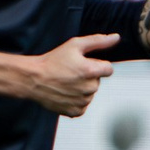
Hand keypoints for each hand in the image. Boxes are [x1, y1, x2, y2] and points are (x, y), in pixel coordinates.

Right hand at [0, 33, 119, 117]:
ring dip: (82, 88)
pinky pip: (82, 105)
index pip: (108, 69)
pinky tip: (65, 92)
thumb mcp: (75, 45)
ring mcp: (83, 102)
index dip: (96, 65)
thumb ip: (98, 41)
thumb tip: (116, 38)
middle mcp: (89, 88)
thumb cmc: (52, 61)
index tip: (83, 64)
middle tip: (70, 72)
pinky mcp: (76, 112)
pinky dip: (76, 100)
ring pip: (90, 93)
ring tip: (66, 82)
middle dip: (88, 76)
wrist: (33, 79)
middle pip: (97, 81)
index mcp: (91, 71)